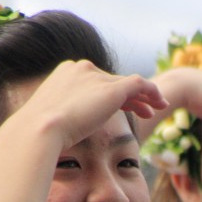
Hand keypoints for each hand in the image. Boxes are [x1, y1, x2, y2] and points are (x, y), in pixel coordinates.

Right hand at [18, 60, 168, 147]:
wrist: (41, 129)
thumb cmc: (41, 131)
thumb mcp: (52, 117)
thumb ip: (65, 114)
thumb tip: (68, 125)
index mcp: (66, 73)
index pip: (97, 81)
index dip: (114, 94)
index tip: (124, 108)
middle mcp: (82, 69)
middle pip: (114, 81)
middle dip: (132, 96)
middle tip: (146, 110)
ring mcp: (98, 76)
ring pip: (130, 83)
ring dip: (146, 95)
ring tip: (158, 107)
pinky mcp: (113, 88)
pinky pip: (140, 84)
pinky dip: (152, 91)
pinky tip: (161, 102)